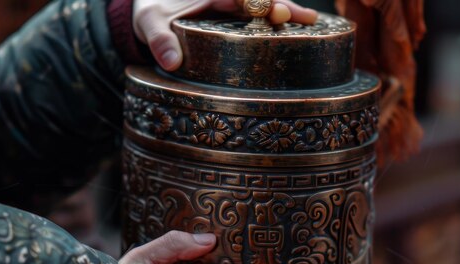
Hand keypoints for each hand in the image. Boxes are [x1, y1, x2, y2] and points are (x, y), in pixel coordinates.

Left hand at [133, 0, 317, 70]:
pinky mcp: (238, 18)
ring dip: (287, 10)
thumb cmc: (152, 14)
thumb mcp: (149, 24)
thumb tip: (171, 61)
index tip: (267, 6)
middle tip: (296, 16)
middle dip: (277, 3)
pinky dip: (281, 19)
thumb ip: (158, 39)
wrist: (152, 12)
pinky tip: (304, 28)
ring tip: (310, 21)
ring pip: (266, 4)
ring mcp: (234, 6)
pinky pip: (263, 16)